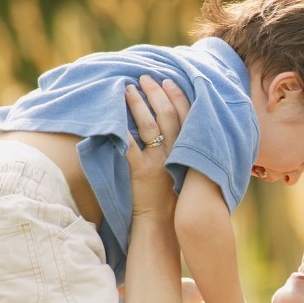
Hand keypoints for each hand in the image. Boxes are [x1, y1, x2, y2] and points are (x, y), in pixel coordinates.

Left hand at [124, 75, 190, 216]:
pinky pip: (130, 146)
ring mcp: (158, 161)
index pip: (187, 116)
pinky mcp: (141, 172)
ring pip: (149, 126)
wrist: (165, 225)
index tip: (168, 81)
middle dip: (156, 93)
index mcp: (189, 150)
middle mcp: (176, 152)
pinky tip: (114, 116)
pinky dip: (122, 130)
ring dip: (138, 104)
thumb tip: (183, 132)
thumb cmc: (177, 200)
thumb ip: (188, 152)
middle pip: (167, 115)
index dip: (177, 96)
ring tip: (128, 88)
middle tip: (146, 78)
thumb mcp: (189, 173)